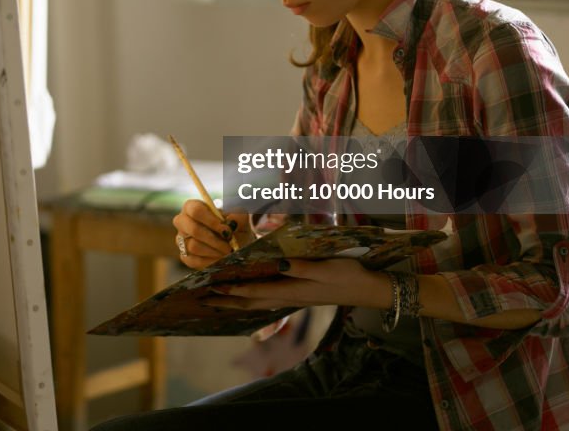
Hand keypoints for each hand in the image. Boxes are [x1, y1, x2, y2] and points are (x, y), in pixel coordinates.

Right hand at [172, 200, 249, 269]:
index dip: (211, 221)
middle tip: (229, 244)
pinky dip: (211, 261)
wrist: (234, 242)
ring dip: (214, 250)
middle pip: (192, 229)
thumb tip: (233, 222)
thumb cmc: (233, 226)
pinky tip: (221, 258)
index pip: (195, 210)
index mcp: (192, 207)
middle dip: (213, 238)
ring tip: (228, 251)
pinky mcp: (185, 256)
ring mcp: (181, 240)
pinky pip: (194, 261)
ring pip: (194, 246)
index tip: (227, 229)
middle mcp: (182, 222)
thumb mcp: (240, 218)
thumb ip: (238, 217)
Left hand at [207, 258, 390, 310]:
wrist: (366, 289)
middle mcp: (288, 297)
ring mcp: (292, 298)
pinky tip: (244, 299)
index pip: (256, 292)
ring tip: (216, 300)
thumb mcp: (327, 268)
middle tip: (202, 299)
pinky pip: (267, 301)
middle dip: (226, 301)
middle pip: (250, 303)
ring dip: (235, 302)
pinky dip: (251, 300)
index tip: (213, 287)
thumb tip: (279, 264)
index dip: (233, 290)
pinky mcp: (297, 295)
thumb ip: (303, 267)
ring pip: (257, 304)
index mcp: (292, 290)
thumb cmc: (347, 275)